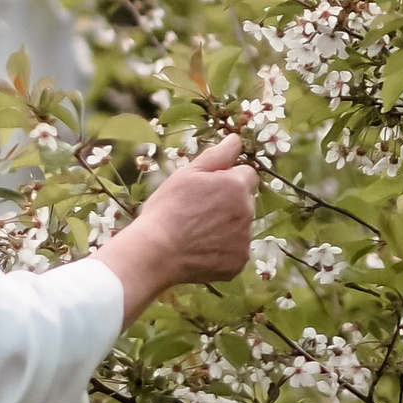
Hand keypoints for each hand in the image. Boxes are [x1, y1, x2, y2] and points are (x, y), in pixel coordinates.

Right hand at [101, 134, 256, 320]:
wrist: (156, 251)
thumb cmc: (167, 208)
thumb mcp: (187, 174)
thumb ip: (217, 155)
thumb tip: (236, 139)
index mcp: (236, 186)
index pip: (247, 174)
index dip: (227, 179)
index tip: (207, 189)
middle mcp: (247, 211)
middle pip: (245, 201)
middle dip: (229, 202)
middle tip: (198, 211)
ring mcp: (245, 239)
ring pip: (240, 226)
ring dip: (226, 226)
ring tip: (196, 232)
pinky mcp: (238, 262)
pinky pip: (235, 251)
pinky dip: (222, 250)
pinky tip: (200, 249)